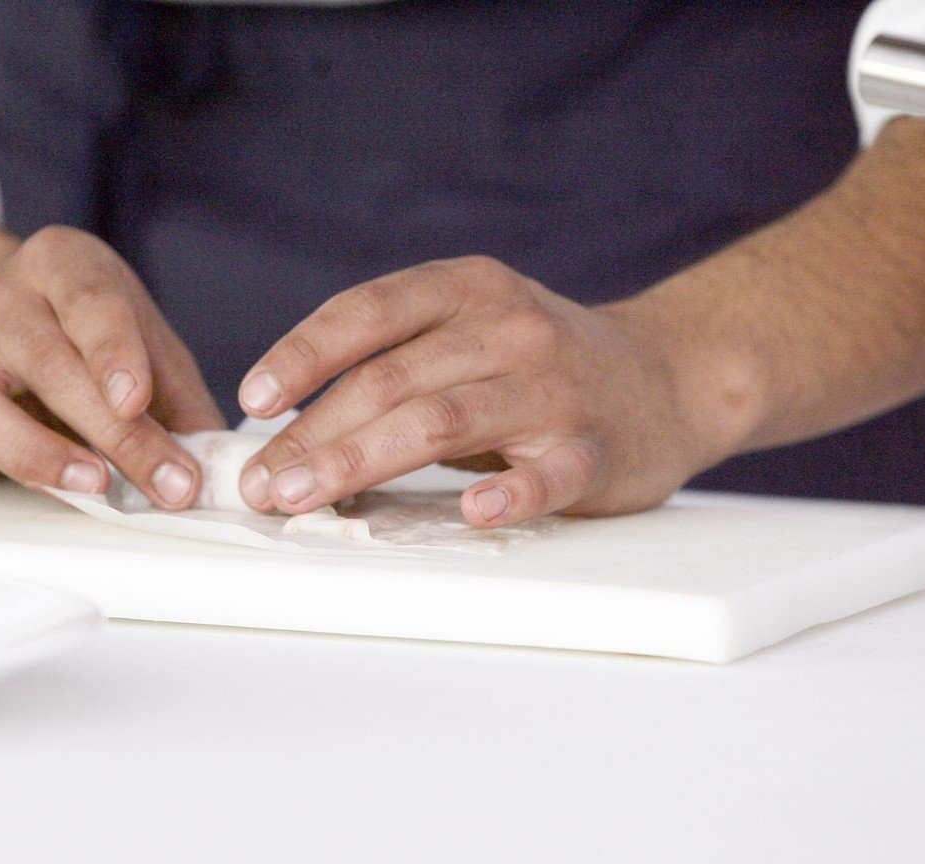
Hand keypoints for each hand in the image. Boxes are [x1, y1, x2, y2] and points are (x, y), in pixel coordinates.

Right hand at [0, 225, 224, 505]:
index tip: (137, 402)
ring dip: (31, 450)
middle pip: (48, 363)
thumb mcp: (147, 350)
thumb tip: (215, 462)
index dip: (114, 353)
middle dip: (114, 433)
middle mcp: (0, 297)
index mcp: (64, 266)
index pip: (90, 302)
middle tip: (165, 481)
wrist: (11, 323)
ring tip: (87, 486)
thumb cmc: (91, 341)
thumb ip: (180, 401)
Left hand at [233, 256, 742, 525]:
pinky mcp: (594, 449)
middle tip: (263, 484)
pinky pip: (549, 474)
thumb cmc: (540, 365)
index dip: (303, 352)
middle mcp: (508, 328)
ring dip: (365, 461)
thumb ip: (398, 363)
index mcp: (468, 290)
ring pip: (445, 422)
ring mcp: (554, 387)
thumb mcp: (471, 332)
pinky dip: (511, 494)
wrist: (671, 378)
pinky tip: (472, 512)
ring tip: (308, 500)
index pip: (368, 312)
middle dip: (314, 434)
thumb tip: (285, 433)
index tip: (253, 399)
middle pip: (391, 378)